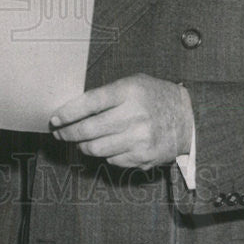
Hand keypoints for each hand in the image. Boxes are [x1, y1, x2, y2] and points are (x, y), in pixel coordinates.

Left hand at [50, 74, 193, 169]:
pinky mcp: (143, 157)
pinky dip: (105, 154)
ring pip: (96, 149)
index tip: (54, 119)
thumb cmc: (155, 97)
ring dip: (82, 146)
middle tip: (60, 133)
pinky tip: (107, 146)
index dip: (67, 113)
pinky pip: (112, 160)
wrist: (189, 118)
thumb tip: (72, 109)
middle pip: (88, 130)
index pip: (89, 103)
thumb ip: (106, 94)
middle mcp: (134, 116)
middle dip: (68, 133)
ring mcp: (139, 139)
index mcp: (129, 92)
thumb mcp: (133, 83)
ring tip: (79, 141)